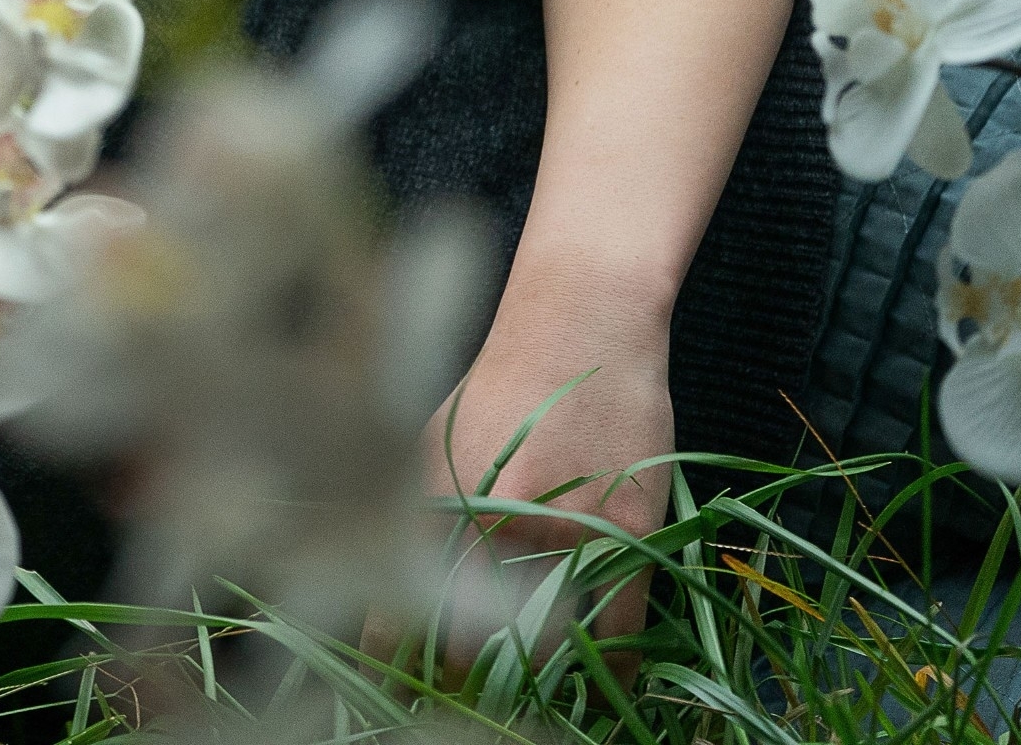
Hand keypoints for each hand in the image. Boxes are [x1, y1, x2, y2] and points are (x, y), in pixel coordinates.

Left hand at [422, 264, 674, 663]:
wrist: (577, 323)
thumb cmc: (499, 384)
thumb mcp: (434, 447)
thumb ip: (417, 522)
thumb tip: (392, 600)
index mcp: (432, 506)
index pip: (402, 619)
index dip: (400, 669)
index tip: (400, 695)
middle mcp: (491, 523)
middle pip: (474, 645)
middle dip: (469, 679)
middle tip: (467, 697)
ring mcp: (564, 530)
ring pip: (548, 643)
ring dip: (538, 674)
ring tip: (526, 689)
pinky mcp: (627, 531)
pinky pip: (618, 628)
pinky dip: (609, 663)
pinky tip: (600, 678)